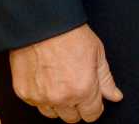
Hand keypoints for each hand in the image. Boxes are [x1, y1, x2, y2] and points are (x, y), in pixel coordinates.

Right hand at [8, 24, 122, 121]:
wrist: (41, 23)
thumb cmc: (70, 34)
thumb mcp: (97, 53)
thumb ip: (106, 79)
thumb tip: (115, 96)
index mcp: (83, 89)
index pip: (92, 115)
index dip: (94, 106)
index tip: (92, 97)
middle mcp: (61, 98)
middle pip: (72, 118)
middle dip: (76, 105)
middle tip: (75, 85)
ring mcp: (40, 97)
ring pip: (53, 113)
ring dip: (58, 103)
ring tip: (59, 80)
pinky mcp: (24, 93)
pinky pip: (36, 104)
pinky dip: (41, 95)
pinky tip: (46, 78)